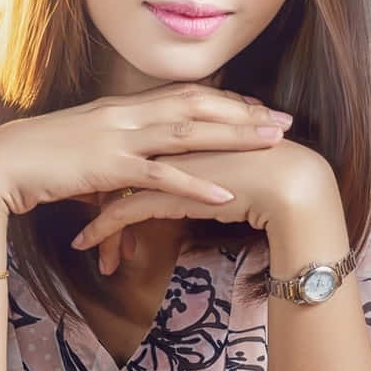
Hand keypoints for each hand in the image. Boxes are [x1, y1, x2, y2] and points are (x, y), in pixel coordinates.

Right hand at [0, 82, 293, 217]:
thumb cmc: (39, 161)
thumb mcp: (86, 148)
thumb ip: (118, 150)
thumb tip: (139, 164)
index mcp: (122, 108)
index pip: (185, 96)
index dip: (226, 102)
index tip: (260, 109)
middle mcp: (126, 114)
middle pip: (198, 106)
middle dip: (244, 113)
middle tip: (285, 123)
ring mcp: (118, 138)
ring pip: (188, 132)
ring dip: (233, 137)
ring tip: (271, 145)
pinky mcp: (107, 166)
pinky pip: (159, 176)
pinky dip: (194, 184)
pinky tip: (225, 193)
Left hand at [69, 140, 337, 268]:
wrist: (293, 184)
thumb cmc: (276, 174)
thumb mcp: (240, 161)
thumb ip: (219, 160)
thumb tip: (214, 174)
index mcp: (186, 125)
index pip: (141, 141)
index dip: (121, 162)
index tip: (103, 181)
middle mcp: (169, 139)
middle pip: (119, 162)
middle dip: (96, 187)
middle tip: (78, 202)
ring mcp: (164, 163)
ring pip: (113, 188)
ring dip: (93, 214)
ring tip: (80, 237)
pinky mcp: (163, 192)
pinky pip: (120, 212)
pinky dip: (100, 230)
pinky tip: (85, 246)